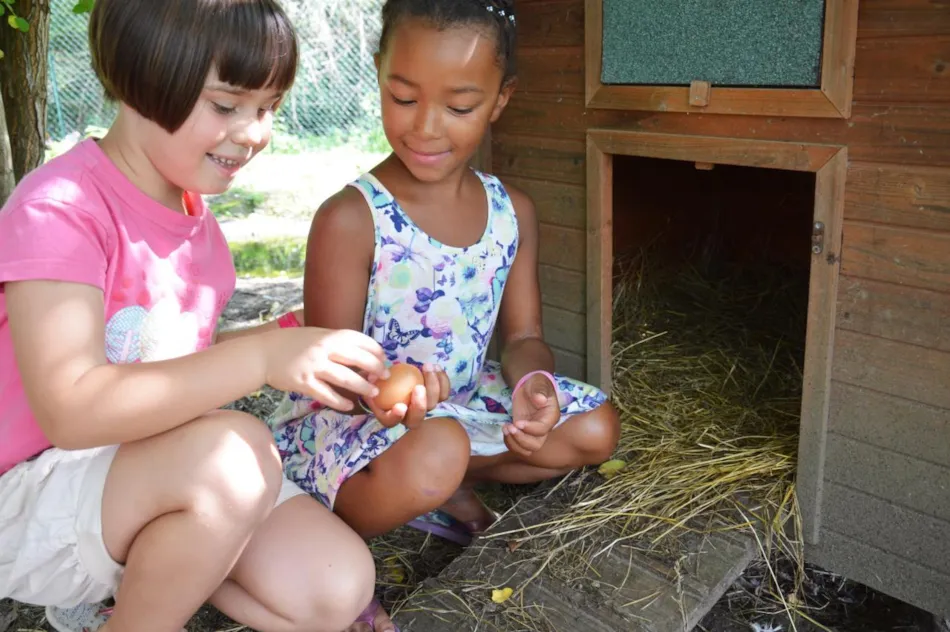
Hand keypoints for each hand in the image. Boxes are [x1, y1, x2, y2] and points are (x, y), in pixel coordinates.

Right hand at [261, 327, 387, 411]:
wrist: (264, 353)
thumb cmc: (293, 343)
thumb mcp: (317, 334)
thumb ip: (337, 341)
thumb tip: (363, 351)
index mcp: (330, 335)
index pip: (361, 340)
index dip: (376, 350)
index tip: (384, 359)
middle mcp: (324, 349)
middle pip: (359, 359)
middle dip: (376, 369)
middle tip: (385, 377)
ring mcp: (314, 366)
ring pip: (346, 378)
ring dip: (363, 387)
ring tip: (373, 393)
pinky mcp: (304, 383)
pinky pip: (326, 395)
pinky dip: (340, 402)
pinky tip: (349, 406)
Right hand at [364, 363, 450, 428]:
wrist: (395, 377)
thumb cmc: (380, 381)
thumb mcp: (372, 380)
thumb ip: (371, 380)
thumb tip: (372, 377)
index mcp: (390, 416)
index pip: (391, 421)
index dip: (396, 416)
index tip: (400, 406)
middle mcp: (409, 417)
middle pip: (417, 418)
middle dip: (420, 405)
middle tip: (418, 387)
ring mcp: (424, 408)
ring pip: (433, 404)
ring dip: (433, 386)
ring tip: (428, 367)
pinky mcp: (437, 398)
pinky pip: (444, 393)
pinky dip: (442, 380)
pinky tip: (436, 367)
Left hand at [505, 373, 558, 457]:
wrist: (530, 387)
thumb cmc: (536, 384)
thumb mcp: (539, 383)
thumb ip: (540, 390)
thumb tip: (540, 400)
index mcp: (551, 416)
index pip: (542, 430)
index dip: (529, 428)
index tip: (517, 422)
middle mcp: (544, 428)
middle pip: (535, 445)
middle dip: (520, 439)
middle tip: (510, 427)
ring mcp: (533, 433)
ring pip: (527, 450)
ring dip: (514, 443)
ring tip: (506, 428)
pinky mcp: (523, 434)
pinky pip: (518, 446)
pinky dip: (509, 442)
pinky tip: (505, 429)